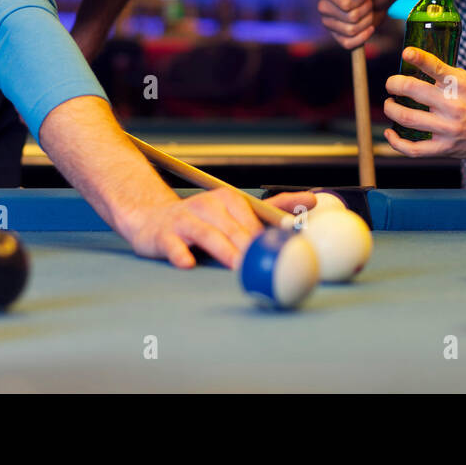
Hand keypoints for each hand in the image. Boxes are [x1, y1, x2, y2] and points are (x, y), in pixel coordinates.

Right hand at [125, 188, 316, 269]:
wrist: (151, 218)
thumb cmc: (203, 221)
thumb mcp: (235, 213)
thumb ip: (272, 210)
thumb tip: (313, 201)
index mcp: (230, 199)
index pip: (257, 211)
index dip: (276, 221)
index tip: (293, 230)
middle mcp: (209, 205)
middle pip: (235, 227)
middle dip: (251, 245)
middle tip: (266, 262)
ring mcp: (185, 218)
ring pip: (208, 234)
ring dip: (223, 250)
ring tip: (236, 265)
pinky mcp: (164, 235)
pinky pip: (174, 245)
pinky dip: (180, 253)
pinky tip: (187, 263)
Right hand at [318, 0, 394, 48]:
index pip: (346, 5)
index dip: (361, 0)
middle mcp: (323, 6)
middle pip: (351, 18)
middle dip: (366, 10)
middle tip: (368, 1)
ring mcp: (328, 23)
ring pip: (352, 31)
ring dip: (367, 21)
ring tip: (368, 11)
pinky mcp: (337, 36)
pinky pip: (349, 44)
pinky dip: (364, 37)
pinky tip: (368, 27)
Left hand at [383, 47, 465, 158]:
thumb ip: (446, 75)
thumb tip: (418, 64)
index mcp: (460, 85)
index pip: (435, 67)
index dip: (417, 57)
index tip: (406, 52)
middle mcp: (453, 106)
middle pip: (412, 91)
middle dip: (394, 84)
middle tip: (391, 84)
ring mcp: (448, 129)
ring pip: (407, 118)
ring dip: (392, 109)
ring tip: (391, 104)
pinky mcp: (446, 148)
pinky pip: (414, 149)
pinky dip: (396, 142)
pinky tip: (390, 133)